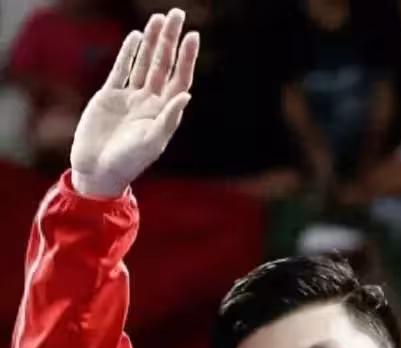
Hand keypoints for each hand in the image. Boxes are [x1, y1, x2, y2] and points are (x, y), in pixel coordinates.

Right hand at [70, 8, 198, 197]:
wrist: (98, 170)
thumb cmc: (128, 162)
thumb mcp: (152, 142)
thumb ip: (168, 118)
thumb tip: (186, 94)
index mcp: (163, 113)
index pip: (179, 79)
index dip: (186, 58)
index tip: (193, 35)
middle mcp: (149, 103)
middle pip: (163, 65)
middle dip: (170, 40)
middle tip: (177, 14)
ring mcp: (129, 98)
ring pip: (143, 63)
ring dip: (152, 41)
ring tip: (159, 18)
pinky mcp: (109, 97)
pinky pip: (121, 70)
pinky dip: (128, 53)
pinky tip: (136, 37)